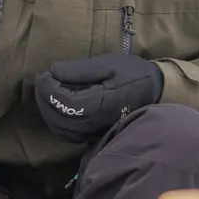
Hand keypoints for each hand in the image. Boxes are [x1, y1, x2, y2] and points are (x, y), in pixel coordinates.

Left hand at [35, 54, 163, 141]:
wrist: (157, 90)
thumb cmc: (132, 74)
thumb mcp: (108, 64)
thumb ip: (80, 69)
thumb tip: (53, 72)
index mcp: (102, 104)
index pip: (66, 104)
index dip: (48, 90)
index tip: (44, 75)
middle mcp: (98, 122)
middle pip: (60, 120)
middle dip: (44, 100)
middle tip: (41, 81)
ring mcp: (97, 131)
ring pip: (62, 130)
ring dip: (48, 111)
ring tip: (46, 91)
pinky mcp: (96, 133)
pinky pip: (70, 134)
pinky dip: (57, 121)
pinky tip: (56, 105)